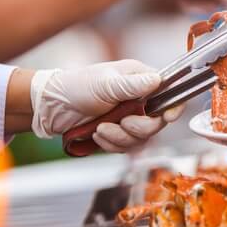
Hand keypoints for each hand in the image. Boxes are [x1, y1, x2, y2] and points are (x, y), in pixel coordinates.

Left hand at [30, 60, 184, 152]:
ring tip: (101, 129)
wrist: (54, 107)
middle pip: (157, 123)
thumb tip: (158, 80)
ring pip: (141, 139)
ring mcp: (130, 117)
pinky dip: (111, 144)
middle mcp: (140, 98)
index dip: (173, 107)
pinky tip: (97, 134)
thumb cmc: (77, 86)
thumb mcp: (105, 83)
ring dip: (120, 138)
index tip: (167, 117)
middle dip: (138, 128)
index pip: (169, 93)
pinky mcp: (119, 133)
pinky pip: (126, 147)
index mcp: (141, 80)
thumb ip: (133, 85)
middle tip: (121, 123)